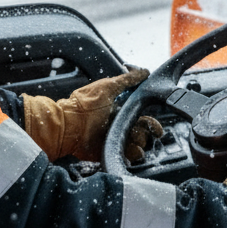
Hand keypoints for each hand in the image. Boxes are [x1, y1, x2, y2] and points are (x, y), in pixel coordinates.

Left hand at [22, 68, 161, 162]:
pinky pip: (125, 155)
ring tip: (135, 142)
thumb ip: (127, 80)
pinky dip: (131, 155)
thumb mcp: (108, 86)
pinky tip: (131, 151)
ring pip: (136, 145)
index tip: (158, 128)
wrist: (69, 125)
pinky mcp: (107, 150)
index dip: (152, 123)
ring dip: (140, 144)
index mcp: (120, 110)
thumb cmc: (86, 104)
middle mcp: (118, 125)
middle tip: (151, 134)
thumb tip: (144, 72)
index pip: (142, 117)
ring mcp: (113, 139)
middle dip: (149, 134)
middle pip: (142, 132)